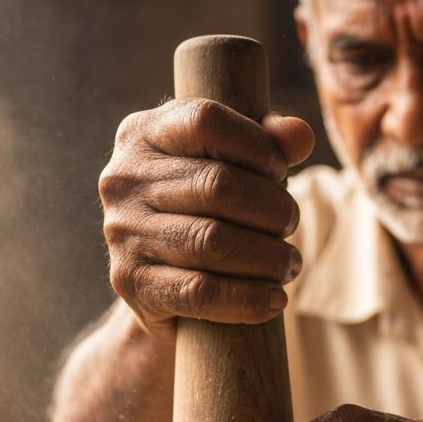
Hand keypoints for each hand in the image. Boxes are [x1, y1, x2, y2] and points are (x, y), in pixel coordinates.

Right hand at [99, 101, 313, 338]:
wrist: (157, 285)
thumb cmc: (203, 212)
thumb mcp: (229, 168)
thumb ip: (267, 145)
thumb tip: (300, 136)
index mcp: (142, 134)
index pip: (206, 121)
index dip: (258, 146)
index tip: (280, 173)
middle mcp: (123, 179)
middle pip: (217, 185)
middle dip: (271, 208)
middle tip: (291, 225)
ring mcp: (122, 233)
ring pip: (212, 241)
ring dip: (268, 258)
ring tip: (289, 265)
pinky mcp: (131, 283)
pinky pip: (200, 291)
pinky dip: (247, 299)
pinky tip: (274, 300)